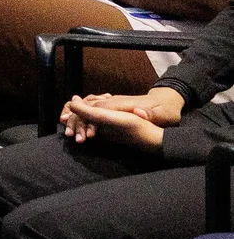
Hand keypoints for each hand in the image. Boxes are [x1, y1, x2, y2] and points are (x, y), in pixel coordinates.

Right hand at [61, 88, 182, 147]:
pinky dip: (83, 116)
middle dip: (76, 120)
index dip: (85, 118)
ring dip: (77, 119)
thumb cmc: (164, 110)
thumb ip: (149, 113)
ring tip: (71, 132)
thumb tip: (139, 112)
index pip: (95, 108)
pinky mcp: (113, 109)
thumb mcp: (161, 113)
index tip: (82, 133)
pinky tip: (80, 125)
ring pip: (88, 108)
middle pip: (86, 107)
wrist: (167, 102)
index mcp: (120, 104)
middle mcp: (112, 102)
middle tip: (71, 136)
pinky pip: (93, 110)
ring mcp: (112, 104)